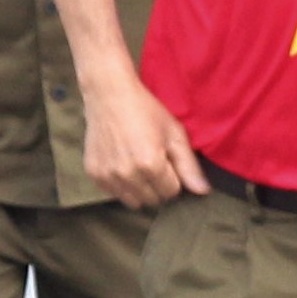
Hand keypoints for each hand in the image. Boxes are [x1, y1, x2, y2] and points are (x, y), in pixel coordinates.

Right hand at [79, 71, 208, 205]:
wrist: (110, 96)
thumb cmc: (145, 111)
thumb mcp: (174, 133)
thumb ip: (189, 166)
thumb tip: (203, 192)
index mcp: (151, 165)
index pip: (171, 192)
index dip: (173, 178)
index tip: (167, 162)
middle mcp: (128, 175)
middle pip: (152, 200)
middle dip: (158, 186)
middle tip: (154, 163)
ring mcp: (108, 176)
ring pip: (133, 201)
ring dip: (140, 189)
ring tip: (138, 166)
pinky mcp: (94, 174)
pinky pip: (114, 193)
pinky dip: (121, 185)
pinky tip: (122, 164)